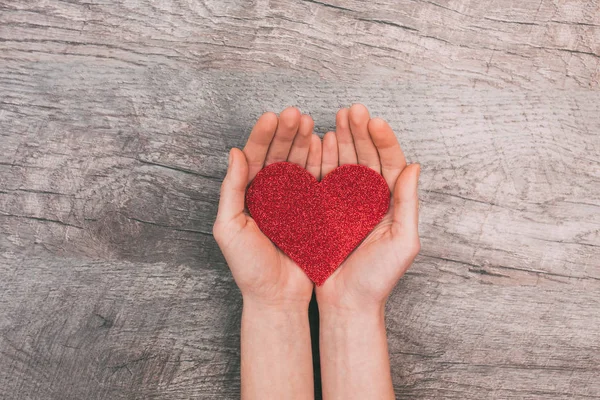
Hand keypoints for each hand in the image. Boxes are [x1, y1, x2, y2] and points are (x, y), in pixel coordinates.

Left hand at [213, 107, 321, 309]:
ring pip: (297, 164)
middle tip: (294, 114)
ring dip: (302, 142)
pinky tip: (323, 143)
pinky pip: (315, 181)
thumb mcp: (230, 228)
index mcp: (247, 196)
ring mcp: (292, 201)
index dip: (262, 136)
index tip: (272, 116)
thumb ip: (231, 190)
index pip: (253, 158)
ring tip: (309, 122)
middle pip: (277, 155)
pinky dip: (319, 161)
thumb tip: (233, 152)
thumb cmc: (249, 267)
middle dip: (285, 133)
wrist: (278, 297)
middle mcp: (269, 194)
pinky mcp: (312, 210)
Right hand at [316, 104, 420, 312]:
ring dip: (342, 139)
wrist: (347, 303)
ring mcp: (345, 203)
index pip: (390, 163)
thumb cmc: (378, 279)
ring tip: (337, 116)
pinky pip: (324, 179)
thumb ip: (408, 203)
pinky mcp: (324, 210)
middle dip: (360, 132)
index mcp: (391, 204)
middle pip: (366, 157)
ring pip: (345, 163)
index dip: (383, 141)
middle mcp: (369, 199)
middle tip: (352, 110)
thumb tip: (415, 165)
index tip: (374, 121)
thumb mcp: (403, 241)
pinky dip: (322, 159)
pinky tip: (320, 140)